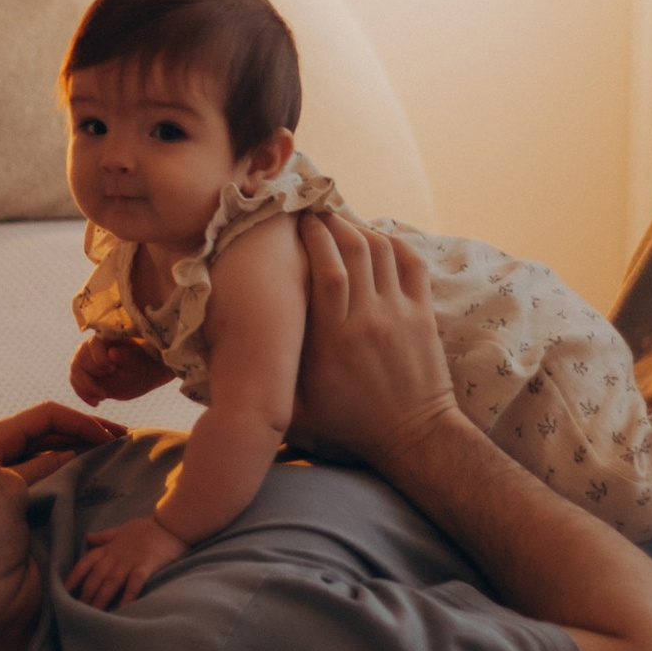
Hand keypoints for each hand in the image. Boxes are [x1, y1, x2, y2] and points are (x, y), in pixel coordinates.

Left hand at [0, 398, 128, 479]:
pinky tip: (90, 464)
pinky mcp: (12, 487)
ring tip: (114, 447)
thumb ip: (39, 467)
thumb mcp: (9, 492)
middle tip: (122, 437)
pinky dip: (68, 462)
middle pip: (49, 429)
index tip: (107, 437)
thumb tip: (69, 449)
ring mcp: (6, 466)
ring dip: (80, 444)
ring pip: (49, 447)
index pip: (45, 417)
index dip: (79, 422)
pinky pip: (43, 466)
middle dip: (84, 429)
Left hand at [65, 515, 188, 608]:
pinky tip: (123, 609)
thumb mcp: (122, 530)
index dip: (74, 577)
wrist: (172, 523)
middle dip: (86, 595)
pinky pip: (135, 582)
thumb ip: (104, 536)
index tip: (64, 591)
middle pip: (96, 577)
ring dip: (101, 599)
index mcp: (110, 548)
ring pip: (111, 582)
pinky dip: (128, 595)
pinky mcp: (147, 565)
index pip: (86, 562)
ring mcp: (131, 560)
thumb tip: (87, 537)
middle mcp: (116, 555)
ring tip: (94, 615)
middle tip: (78, 611)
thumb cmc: (148, 528)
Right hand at [71, 335, 172, 405]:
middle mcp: (91, 346)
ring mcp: (84, 359)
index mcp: (107, 338)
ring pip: (75, 371)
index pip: (94, 344)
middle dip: (94, 375)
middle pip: (81, 359)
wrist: (138, 378)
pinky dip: (83, 394)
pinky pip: (75, 381)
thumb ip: (126, 359)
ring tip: (102, 397)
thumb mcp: (138, 365)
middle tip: (109, 387)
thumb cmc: (140, 368)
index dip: (100, 358)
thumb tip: (111, 352)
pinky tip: (96, 403)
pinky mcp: (82, 372)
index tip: (112, 369)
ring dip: (86, 388)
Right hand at [294, 215, 459, 474]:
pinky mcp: (422, 315)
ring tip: (342, 224)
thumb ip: (268, 383)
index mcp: (334, 340)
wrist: (413, 437)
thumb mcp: (299, 412)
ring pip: (382, 251)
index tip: (300, 222)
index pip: (327, 271)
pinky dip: (395, 243)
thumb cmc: (349, 424)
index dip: (314, 238)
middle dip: (333, 223)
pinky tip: (378, 239)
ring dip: (360, 230)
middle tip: (317, 213)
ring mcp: (399, 314)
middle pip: (354, 250)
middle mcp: (368, 320)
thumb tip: (228, 363)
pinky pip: (412, 264)